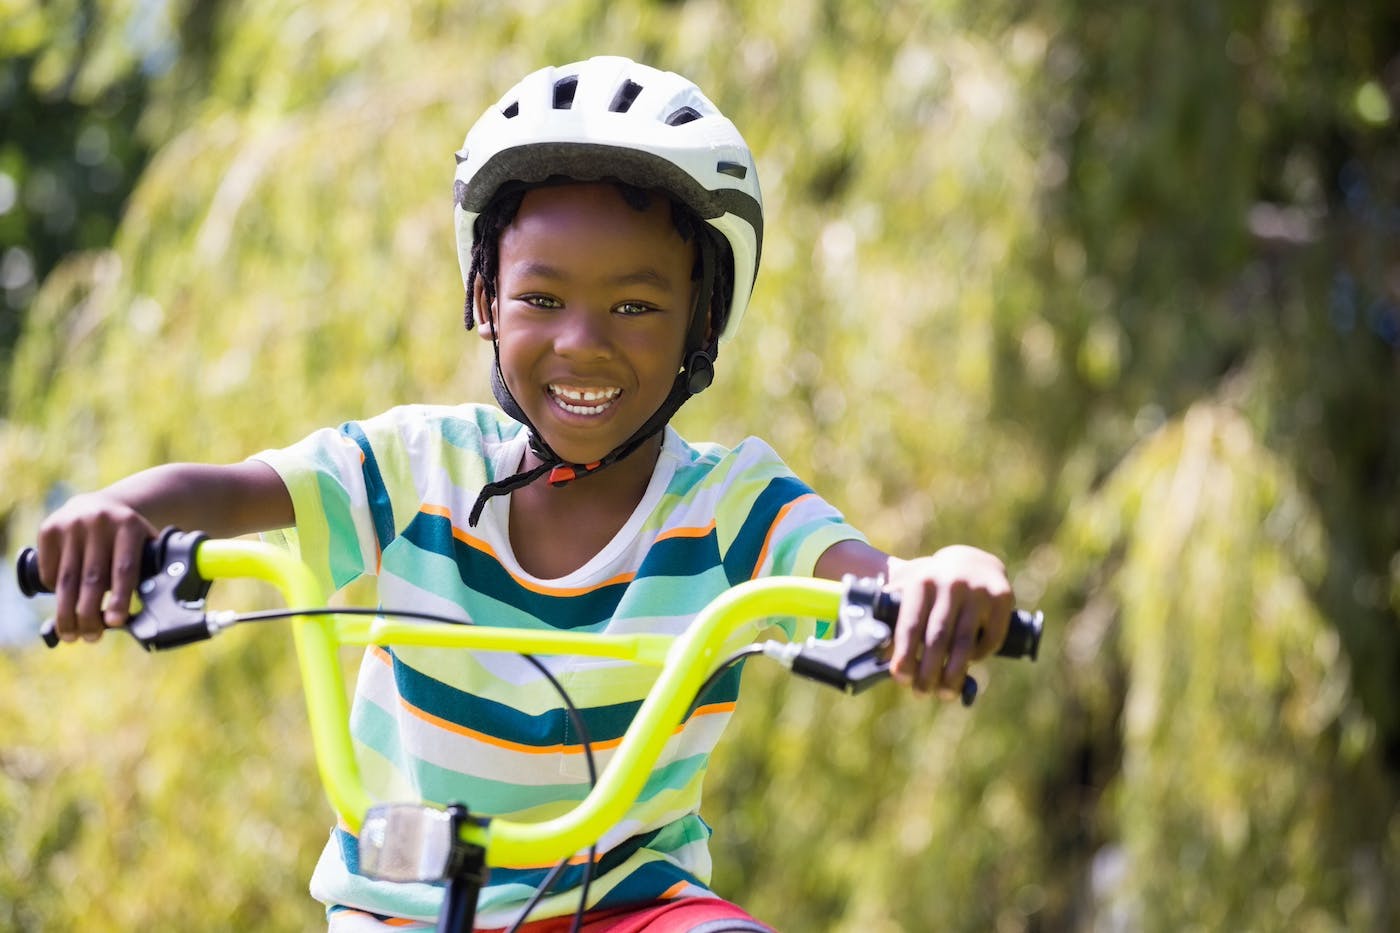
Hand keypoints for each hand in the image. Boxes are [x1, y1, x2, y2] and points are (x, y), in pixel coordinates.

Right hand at [36, 492, 157, 642]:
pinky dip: (54, 592)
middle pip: (93, 578)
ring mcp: (72, 524)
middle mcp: (100, 521)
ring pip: (67, 579)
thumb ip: (151, 568)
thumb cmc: (126, 538)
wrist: (97, 505)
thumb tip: (161, 608)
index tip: (115, 622)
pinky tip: (63, 605)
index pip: (124, 569)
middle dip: (89, 614)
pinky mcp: (49, 529)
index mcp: (129, 526)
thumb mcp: (143, 543)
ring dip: (67, 613)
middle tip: (91, 638)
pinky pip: (50, 571)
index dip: (119, 598)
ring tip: (72, 635)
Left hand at [886, 545, 1012, 698]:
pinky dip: (979, 656)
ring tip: (945, 693)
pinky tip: (969, 666)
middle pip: (938, 637)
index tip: (901, 678)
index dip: (905, 654)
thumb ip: (893, 616)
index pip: (911, 624)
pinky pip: (990, 638)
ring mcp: (978, 590)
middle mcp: (950, 584)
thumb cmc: (933, 585)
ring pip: (964, 642)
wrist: (972, 560)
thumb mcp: (910, 589)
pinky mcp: (1002, 598)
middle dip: (928, 670)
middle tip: (921, 692)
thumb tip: (878, 655)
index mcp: (922, 581)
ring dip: (954, 673)